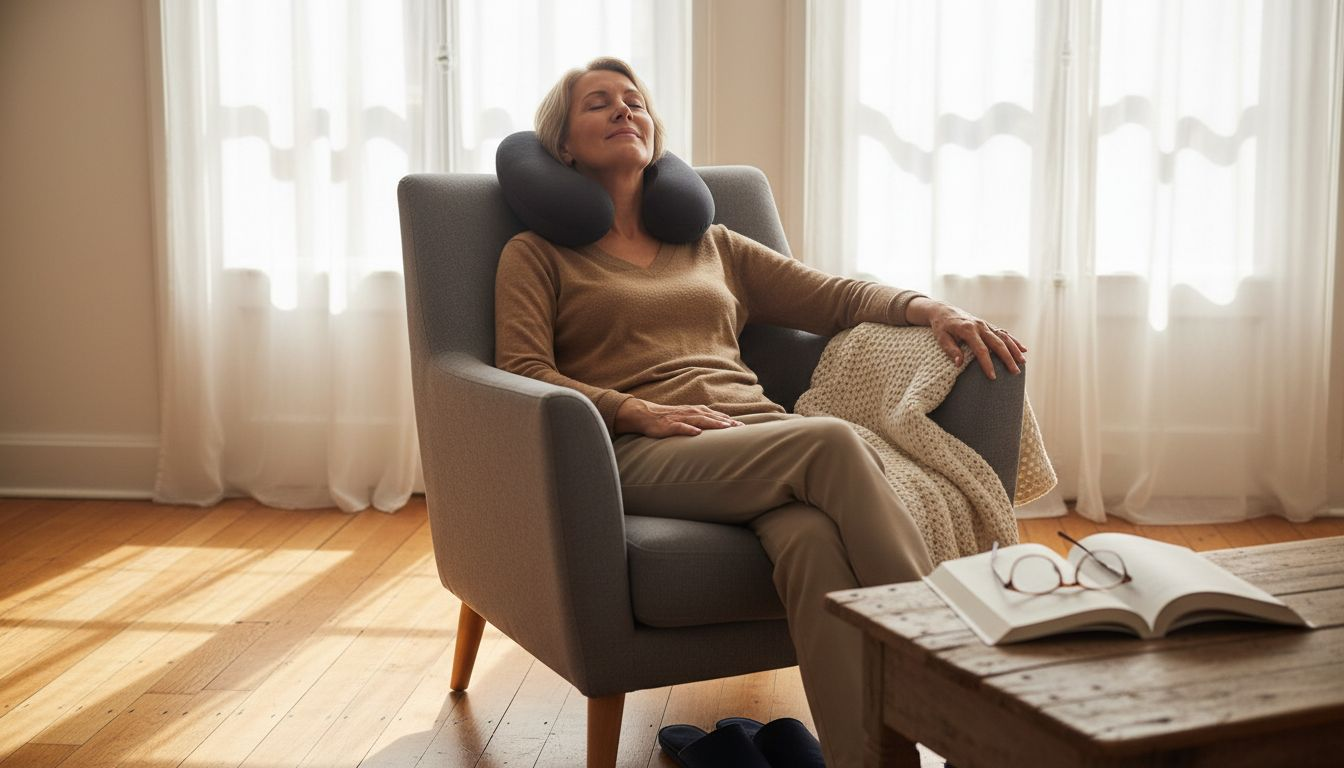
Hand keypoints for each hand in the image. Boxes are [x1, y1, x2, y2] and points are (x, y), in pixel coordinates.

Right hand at [614, 398, 744, 437]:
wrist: (646, 414)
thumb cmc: (667, 418)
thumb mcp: (686, 416)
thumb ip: (700, 420)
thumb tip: (716, 426)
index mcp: (695, 411)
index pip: (716, 416)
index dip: (729, 421)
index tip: (743, 426)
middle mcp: (690, 413)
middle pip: (712, 417)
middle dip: (726, 422)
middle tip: (740, 428)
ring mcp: (680, 418)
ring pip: (699, 420)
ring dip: (713, 423)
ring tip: (725, 428)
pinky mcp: (669, 425)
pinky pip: (680, 427)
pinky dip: (689, 429)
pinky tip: (697, 432)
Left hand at [908, 298, 1026, 379]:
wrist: (943, 311)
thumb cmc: (941, 327)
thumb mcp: (941, 338)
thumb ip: (950, 350)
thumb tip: (959, 363)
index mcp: (968, 330)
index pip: (981, 349)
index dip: (987, 364)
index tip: (993, 377)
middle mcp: (980, 326)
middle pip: (997, 343)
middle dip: (1007, 358)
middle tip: (1015, 372)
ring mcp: (985, 324)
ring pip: (1004, 337)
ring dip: (1014, 349)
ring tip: (1022, 362)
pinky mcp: (987, 325)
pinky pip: (1003, 333)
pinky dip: (1014, 341)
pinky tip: (1023, 349)